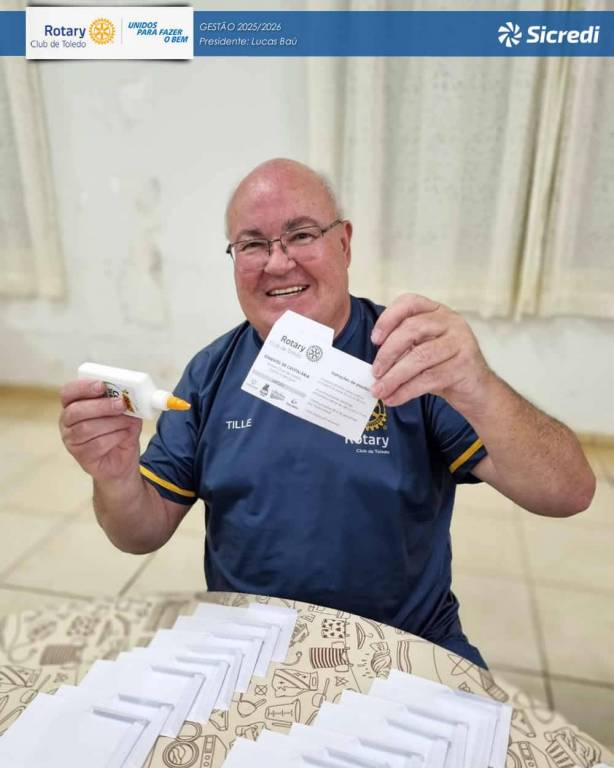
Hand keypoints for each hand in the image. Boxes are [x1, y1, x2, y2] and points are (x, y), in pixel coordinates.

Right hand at [59, 379, 141, 481]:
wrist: (123, 460)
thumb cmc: (119, 432)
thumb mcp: (125, 413)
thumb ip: (124, 402)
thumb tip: (130, 395)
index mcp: (74, 405)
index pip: (68, 392)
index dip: (83, 387)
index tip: (101, 385)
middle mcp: (67, 422)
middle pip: (75, 411)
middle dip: (101, 406)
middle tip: (120, 404)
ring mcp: (71, 440)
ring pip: (86, 428)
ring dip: (112, 423)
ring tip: (127, 423)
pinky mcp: (81, 456)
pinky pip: (96, 444)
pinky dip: (115, 438)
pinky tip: (123, 436)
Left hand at [370, 293, 492, 413]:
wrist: (477, 390)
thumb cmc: (443, 367)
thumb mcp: (422, 350)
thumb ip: (402, 349)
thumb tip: (372, 364)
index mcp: (437, 312)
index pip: (409, 302)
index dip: (388, 318)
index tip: (374, 340)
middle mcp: (452, 322)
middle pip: (412, 329)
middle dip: (387, 353)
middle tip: (374, 372)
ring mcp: (461, 342)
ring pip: (420, 356)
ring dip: (394, 376)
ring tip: (379, 390)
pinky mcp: (465, 366)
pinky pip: (429, 378)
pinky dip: (406, 390)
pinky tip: (393, 398)